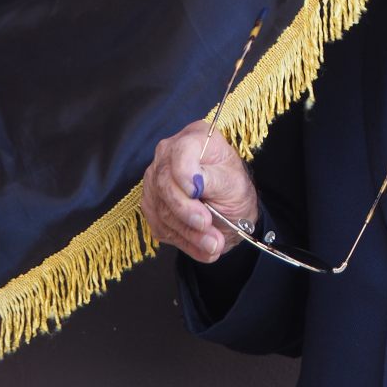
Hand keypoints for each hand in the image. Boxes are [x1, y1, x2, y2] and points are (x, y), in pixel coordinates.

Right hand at [141, 121, 258, 262]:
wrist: (229, 212)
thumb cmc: (234, 190)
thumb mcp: (234, 183)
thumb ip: (214, 180)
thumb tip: (193, 184)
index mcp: (195, 138)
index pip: (180, 150)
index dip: (184, 172)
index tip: (196, 191)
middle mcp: (168, 155)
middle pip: (164, 183)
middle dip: (186, 210)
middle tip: (207, 226)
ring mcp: (155, 180)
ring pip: (161, 209)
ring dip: (188, 232)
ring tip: (213, 245)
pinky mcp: (151, 205)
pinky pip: (160, 225)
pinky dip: (183, 241)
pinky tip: (203, 248)